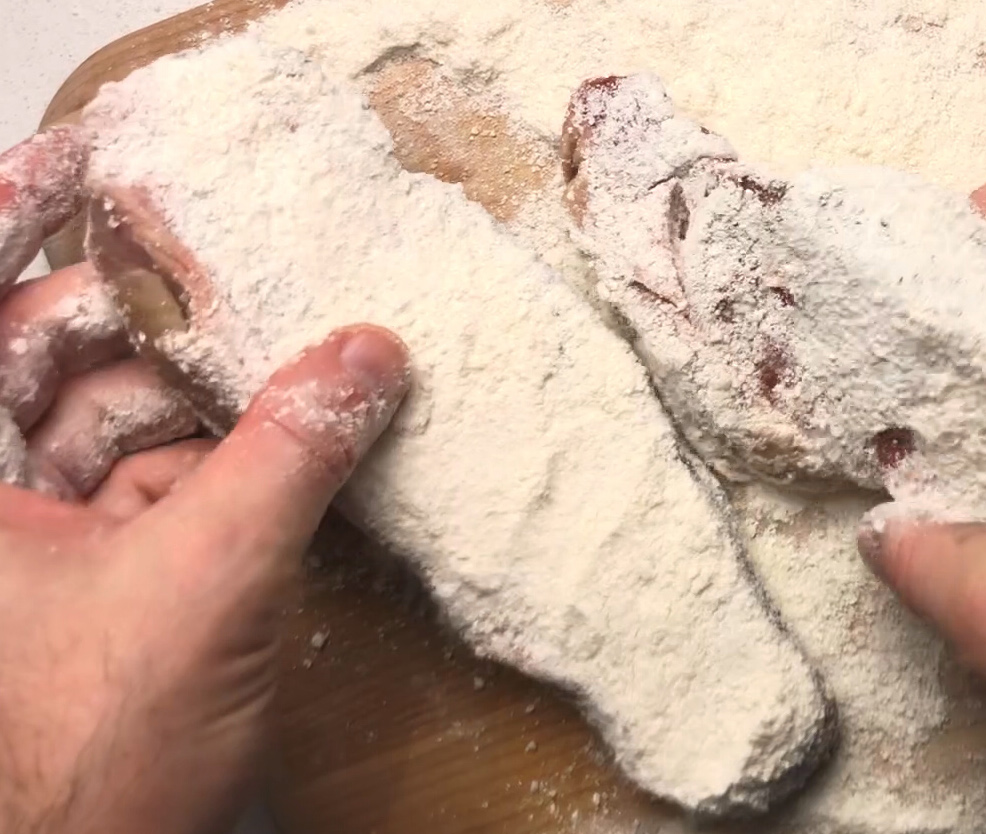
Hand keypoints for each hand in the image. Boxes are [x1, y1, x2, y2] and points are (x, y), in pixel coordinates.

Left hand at [0, 127, 409, 833]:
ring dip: (207, 387)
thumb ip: (287, 455)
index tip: (96, 154)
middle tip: (241, 252)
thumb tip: (367, 355)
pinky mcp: (98, 574)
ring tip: (294, 342)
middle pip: (58, 351)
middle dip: (154, 308)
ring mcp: (37, 534)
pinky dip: (223, 454)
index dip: (24, 214)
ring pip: (120, 417)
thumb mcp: (203, 581)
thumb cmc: (86, 754)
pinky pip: (157, 478)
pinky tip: (293, 433)